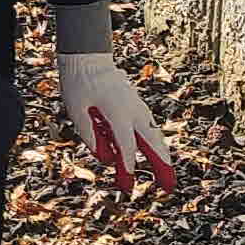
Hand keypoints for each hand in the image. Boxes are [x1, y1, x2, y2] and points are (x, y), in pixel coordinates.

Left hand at [57, 51, 176, 193]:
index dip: (128, 165)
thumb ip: (88, 134)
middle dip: (161, 165)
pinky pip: (149, 127)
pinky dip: (154, 143)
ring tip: (167, 176)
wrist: (88, 57)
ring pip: (154, 135)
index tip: (127, 183)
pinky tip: (156, 155)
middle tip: (168, 186)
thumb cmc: (79, 83)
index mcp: (118, 111)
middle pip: (152, 141)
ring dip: (162, 155)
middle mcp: (133, 109)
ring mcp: (137, 106)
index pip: (127, 144)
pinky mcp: (136, 104)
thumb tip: (104, 157)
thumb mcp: (76, 109)